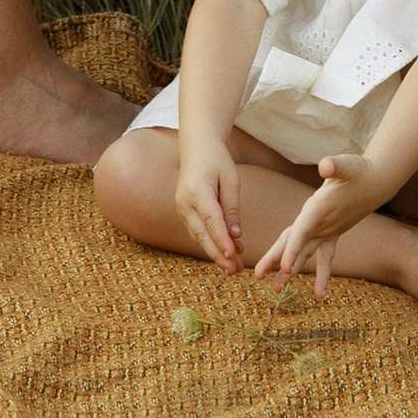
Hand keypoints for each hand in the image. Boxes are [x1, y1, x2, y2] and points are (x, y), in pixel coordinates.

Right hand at [177, 138, 248, 273]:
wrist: (197, 147)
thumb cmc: (217, 160)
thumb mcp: (231, 179)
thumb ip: (232, 208)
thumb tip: (235, 236)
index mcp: (197, 190)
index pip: (211, 220)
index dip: (221, 240)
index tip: (232, 256)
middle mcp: (184, 202)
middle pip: (202, 234)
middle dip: (219, 254)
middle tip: (235, 270)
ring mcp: (181, 208)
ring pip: (198, 237)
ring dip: (215, 253)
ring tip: (234, 267)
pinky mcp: (184, 212)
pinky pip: (197, 232)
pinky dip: (210, 243)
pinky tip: (225, 252)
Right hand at [256, 152, 378, 294]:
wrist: (369, 176)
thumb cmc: (358, 170)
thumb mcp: (349, 167)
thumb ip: (336, 166)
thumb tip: (325, 165)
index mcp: (313, 208)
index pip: (298, 231)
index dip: (291, 249)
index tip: (284, 267)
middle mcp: (312, 219)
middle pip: (289, 242)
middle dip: (273, 259)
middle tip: (258, 276)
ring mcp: (320, 228)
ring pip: (301, 253)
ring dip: (288, 271)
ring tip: (276, 291)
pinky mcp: (331, 234)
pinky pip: (323, 258)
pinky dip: (321, 275)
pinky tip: (320, 295)